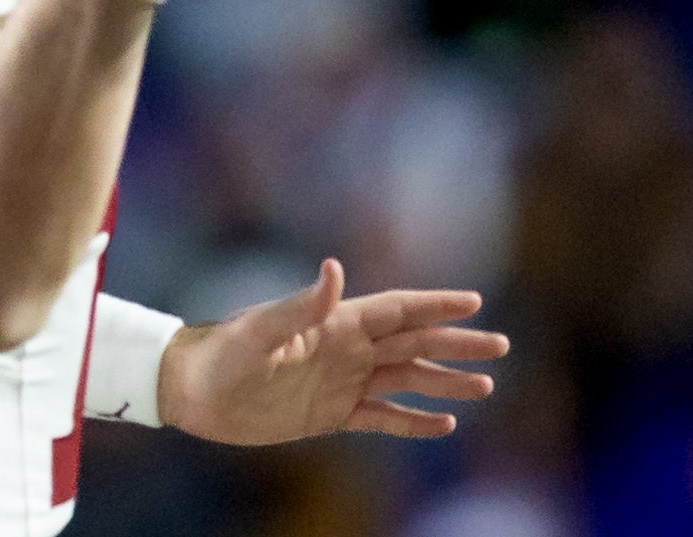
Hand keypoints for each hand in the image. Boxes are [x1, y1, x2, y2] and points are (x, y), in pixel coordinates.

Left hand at [157, 258, 509, 444]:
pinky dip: (412, 421)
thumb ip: (303, 305)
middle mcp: (344, 349)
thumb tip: (335, 268)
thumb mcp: (262, 331)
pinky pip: (382, 417)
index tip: (474, 301)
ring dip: (443, 382)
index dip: (434, 305)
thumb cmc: (222, 354)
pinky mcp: (330, 414)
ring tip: (484, 387)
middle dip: (456, 342)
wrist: (192, 392)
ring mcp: (340, 381)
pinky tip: (443, 424)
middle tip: (501, 346)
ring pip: (405, 379)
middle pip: (412, 342)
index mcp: (334, 323)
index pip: (395, 310)